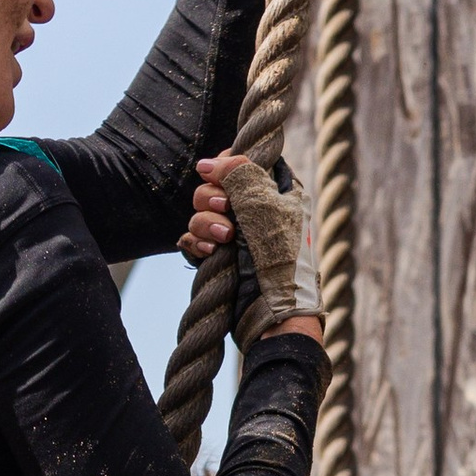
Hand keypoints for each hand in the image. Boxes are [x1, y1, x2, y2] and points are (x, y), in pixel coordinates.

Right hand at [189, 152, 319, 347]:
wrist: (276, 312)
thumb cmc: (281, 257)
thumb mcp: (264, 205)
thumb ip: (237, 174)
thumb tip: (206, 163)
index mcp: (273, 191)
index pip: (240, 162)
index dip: (226, 165)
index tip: (220, 174)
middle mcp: (252, 210)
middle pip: (213, 186)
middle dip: (212, 199)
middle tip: (225, 211)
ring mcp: (235, 235)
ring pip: (200, 213)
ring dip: (205, 224)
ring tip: (224, 242)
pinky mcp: (218, 259)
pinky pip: (193, 240)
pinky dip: (196, 244)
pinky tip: (209, 254)